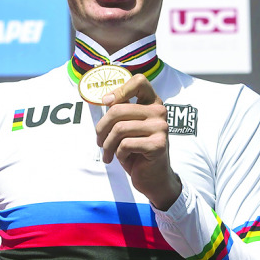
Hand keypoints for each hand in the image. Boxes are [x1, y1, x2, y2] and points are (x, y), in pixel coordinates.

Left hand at [95, 74, 182, 209]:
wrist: (153, 177)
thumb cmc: (137, 150)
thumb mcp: (128, 127)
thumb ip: (121, 110)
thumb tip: (105, 99)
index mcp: (153, 102)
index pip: (139, 81)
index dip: (119, 90)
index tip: (106, 103)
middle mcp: (159, 111)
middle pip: (118, 109)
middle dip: (102, 127)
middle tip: (99, 141)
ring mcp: (161, 127)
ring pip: (119, 128)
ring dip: (107, 144)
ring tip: (107, 153)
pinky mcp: (158, 144)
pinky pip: (125, 144)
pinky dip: (118, 153)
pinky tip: (122, 158)